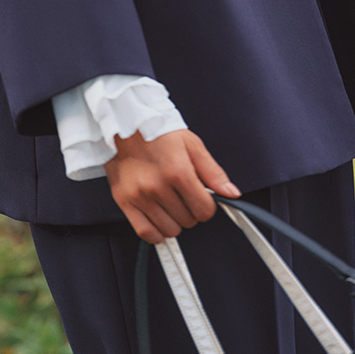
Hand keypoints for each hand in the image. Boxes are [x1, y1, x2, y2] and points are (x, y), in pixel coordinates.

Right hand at [103, 128, 240, 243]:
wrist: (124, 121)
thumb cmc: (158, 131)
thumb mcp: (191, 144)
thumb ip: (213, 171)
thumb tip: (231, 193)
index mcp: (177, 171)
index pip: (205, 210)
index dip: (207, 205)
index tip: (200, 196)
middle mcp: (156, 185)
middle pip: (189, 221)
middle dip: (190, 210)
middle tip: (181, 193)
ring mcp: (139, 194)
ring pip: (170, 230)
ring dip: (174, 220)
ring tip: (168, 200)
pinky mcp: (123, 199)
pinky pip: (145, 232)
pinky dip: (156, 232)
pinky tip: (158, 217)